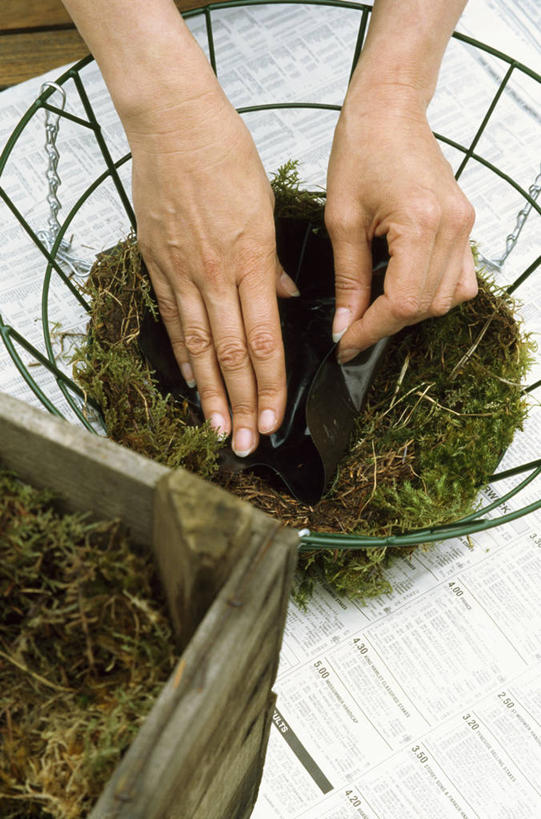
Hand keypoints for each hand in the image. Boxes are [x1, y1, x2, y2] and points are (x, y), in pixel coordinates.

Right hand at [126, 87, 297, 455]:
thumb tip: (286, 297)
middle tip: (246, 442)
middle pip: (232, 354)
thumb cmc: (226, 156)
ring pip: (200, 347)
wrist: (174, 125)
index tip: (272, 417)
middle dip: (241, 403)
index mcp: (251, 260)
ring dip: (210, 392)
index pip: (264, 340)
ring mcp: (182, 272)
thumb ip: (273, 263)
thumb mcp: (266, 208)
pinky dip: (183, 354)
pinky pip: (173, 319)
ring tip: (216, 427)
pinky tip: (191, 380)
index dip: (269, 385)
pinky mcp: (157, 265)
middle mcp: (215, 274)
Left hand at [325, 87, 476, 361]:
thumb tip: (345, 324)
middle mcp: (453, 227)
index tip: (346, 343)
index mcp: (422, 223)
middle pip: (427, 306)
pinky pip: (460, 278)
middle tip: (352, 326)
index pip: (403, 304)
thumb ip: (347, 279)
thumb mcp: (341, 219)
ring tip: (375, 308)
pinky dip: (433, 292)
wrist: (389, 108)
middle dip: (387, 324)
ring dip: (411, 312)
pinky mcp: (463, 223)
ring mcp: (464, 225)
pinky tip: (405, 287)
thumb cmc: (362, 147)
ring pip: (448, 298)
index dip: (371, 330)